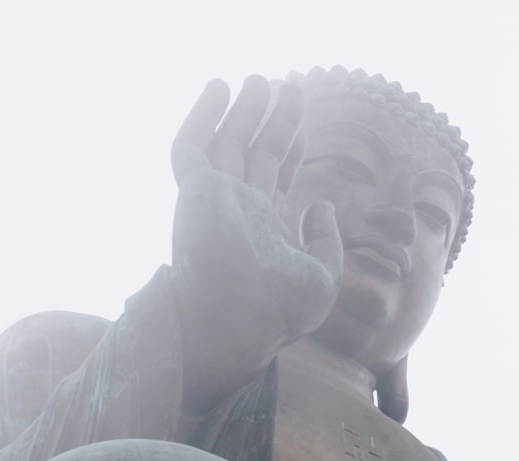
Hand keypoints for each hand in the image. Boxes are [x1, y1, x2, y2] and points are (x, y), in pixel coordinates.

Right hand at [170, 76, 342, 340]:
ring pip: (226, 142)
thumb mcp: (322, 276)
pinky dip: (203, 115)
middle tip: (290, 88)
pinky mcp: (195, 192)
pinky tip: (220, 88)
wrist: (239, 322)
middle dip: (272, 121)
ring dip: (243, 110)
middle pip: (255, 153)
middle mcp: (238, 211)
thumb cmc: (279, 312)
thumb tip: (319, 206)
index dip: (290, 147)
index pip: (277, 177)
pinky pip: (192, 145)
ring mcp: (214, 200)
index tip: (301, 123)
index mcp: (265, 229)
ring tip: (260, 80)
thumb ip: (326, 241)